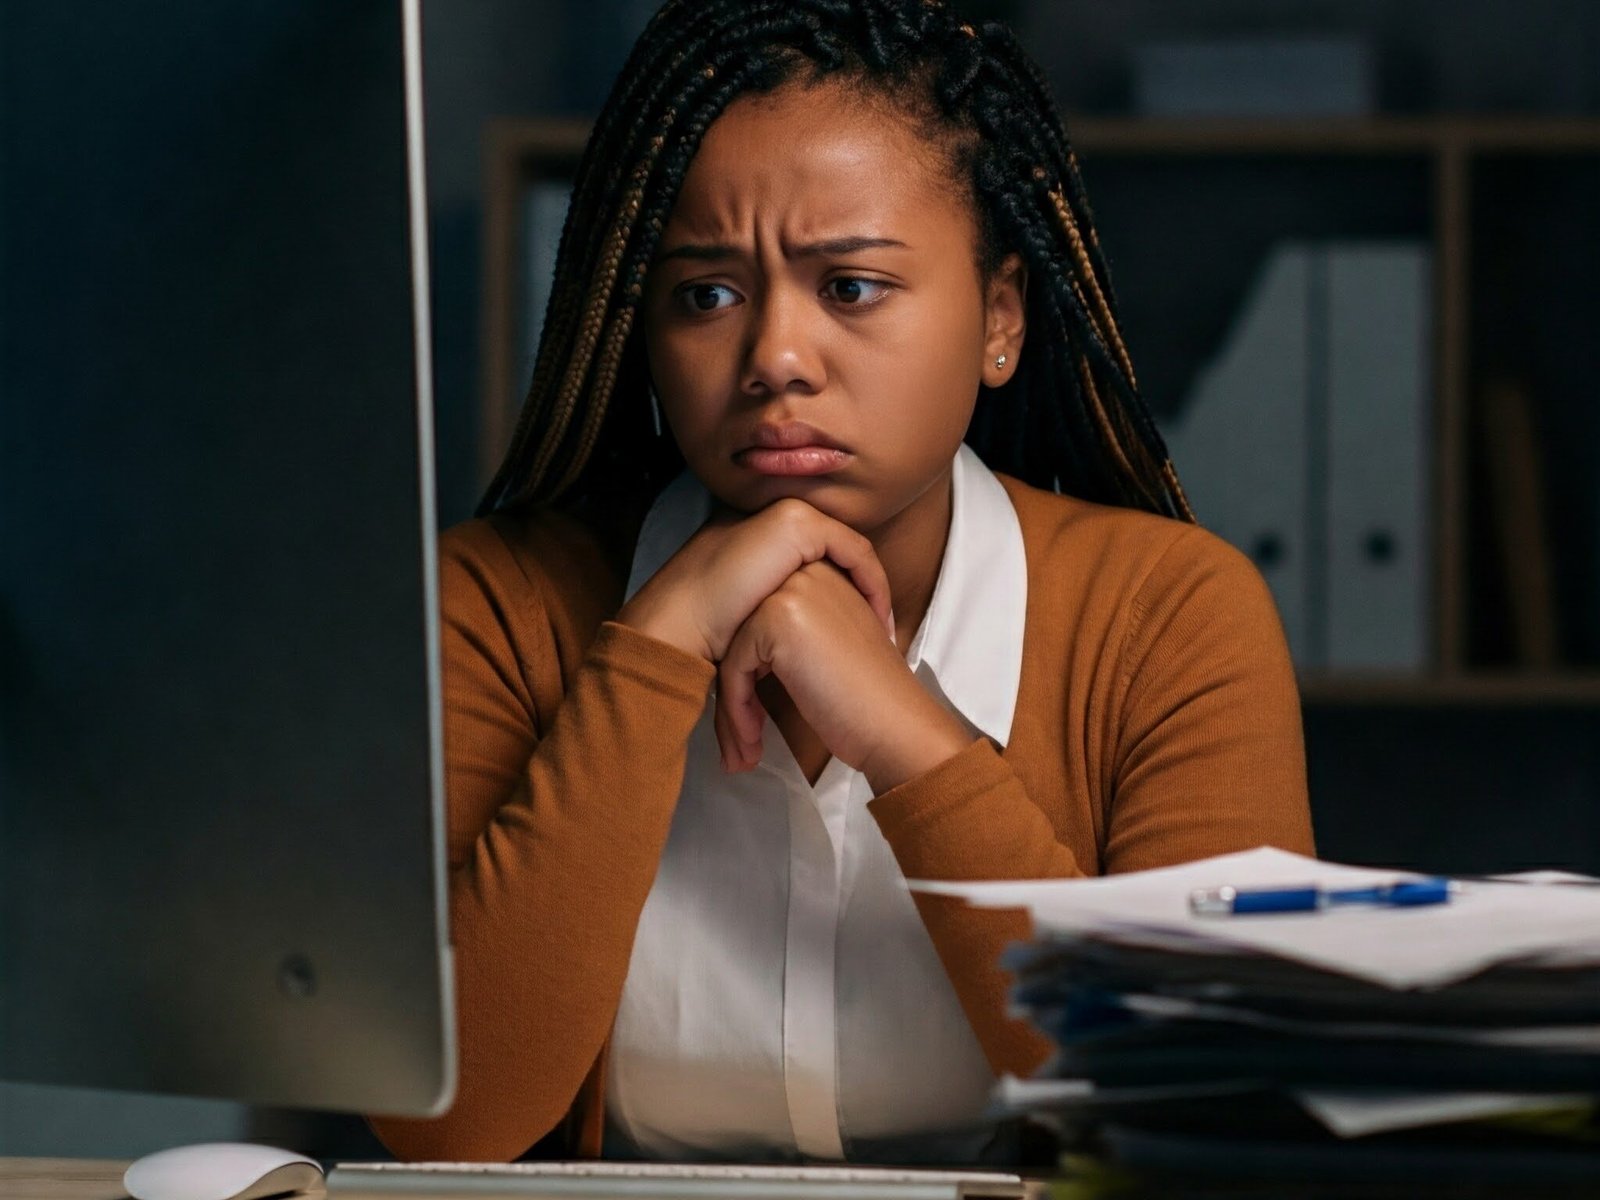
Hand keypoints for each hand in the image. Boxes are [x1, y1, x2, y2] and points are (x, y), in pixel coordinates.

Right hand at [615, 498, 894, 662]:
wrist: (678, 623)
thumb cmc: (707, 627)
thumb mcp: (751, 607)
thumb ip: (776, 599)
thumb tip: (806, 623)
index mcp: (762, 529)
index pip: (819, 554)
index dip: (846, 587)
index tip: (864, 626)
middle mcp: (775, 512)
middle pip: (838, 550)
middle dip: (863, 588)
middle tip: (882, 627)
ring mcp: (786, 512)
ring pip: (850, 549)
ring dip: (872, 586)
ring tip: (884, 625)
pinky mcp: (795, 523)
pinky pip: (854, 550)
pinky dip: (872, 581)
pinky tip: (878, 615)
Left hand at [715, 560, 972, 793]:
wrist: (896, 724)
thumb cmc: (869, 701)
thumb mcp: (835, 646)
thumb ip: (798, 633)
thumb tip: (746, 654)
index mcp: (823, 577)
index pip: (762, 619)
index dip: (752, 671)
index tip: (755, 718)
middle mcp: (806, 574)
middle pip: (743, 633)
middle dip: (737, 690)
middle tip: (743, 736)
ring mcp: (790, 593)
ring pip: (733, 652)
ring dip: (732, 708)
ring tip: (742, 753)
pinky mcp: (776, 619)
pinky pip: (733, 666)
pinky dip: (737, 710)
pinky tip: (751, 744)